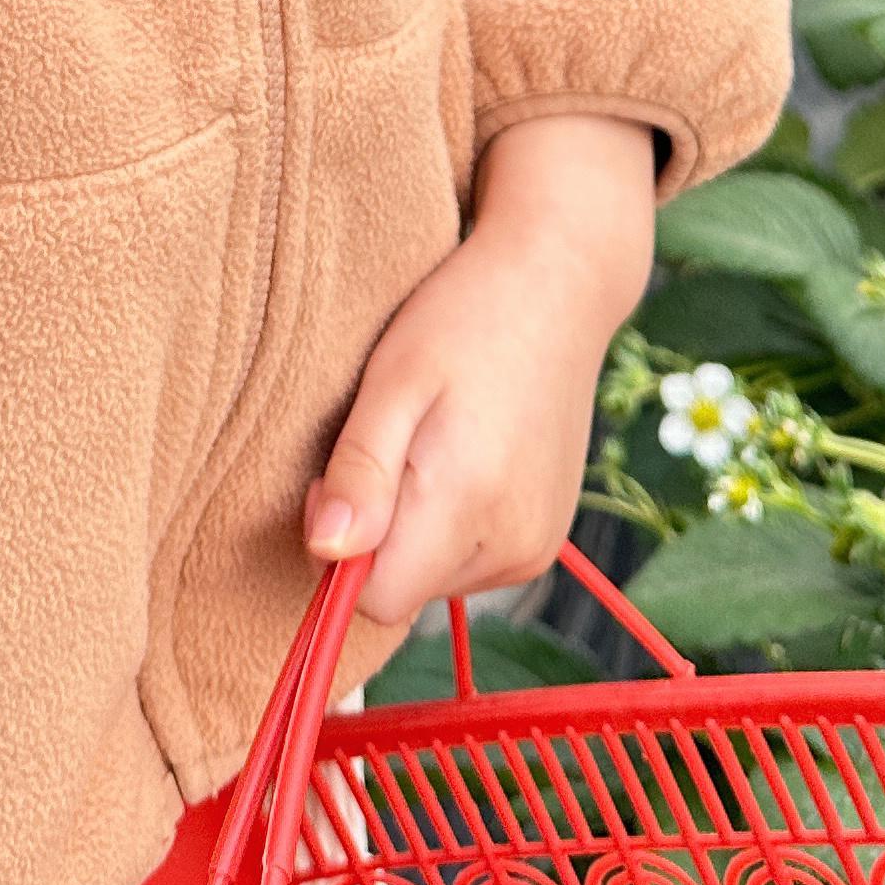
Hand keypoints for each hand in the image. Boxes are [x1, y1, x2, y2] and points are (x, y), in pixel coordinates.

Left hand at [303, 114, 654, 628]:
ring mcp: (539, 546)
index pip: (375, 599)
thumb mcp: (395, 378)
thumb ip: (361, 469)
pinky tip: (459, 455)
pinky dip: (449, 523)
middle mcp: (515, 545)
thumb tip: (326, 551)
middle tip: (387, 439)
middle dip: (376, 533)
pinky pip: (471, 562)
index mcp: (471, 506)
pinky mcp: (547, 538)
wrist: (558, 286)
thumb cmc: (464, 318)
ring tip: (428, 440)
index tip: (341, 472)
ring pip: (434, 578)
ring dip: (412, 528)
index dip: (339, 546)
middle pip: (404, 591)